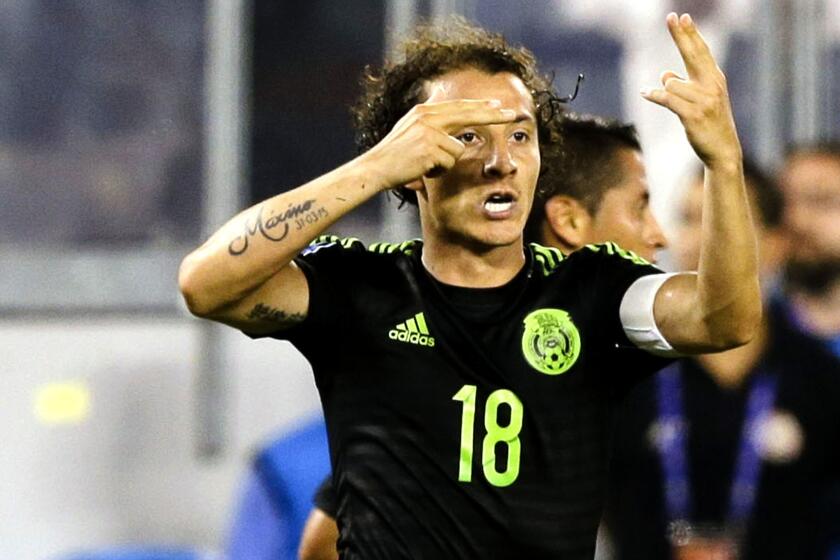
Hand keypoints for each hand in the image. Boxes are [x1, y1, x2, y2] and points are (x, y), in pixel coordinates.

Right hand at [360, 98, 516, 189]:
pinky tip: (422, 169)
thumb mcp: (409, 128)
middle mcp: (427, 116)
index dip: (480, 107)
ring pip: (457, 149)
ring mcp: (429, 131)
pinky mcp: (430, 148)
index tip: (499, 107)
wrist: (375, 169)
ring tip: (425, 165)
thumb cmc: (393, 156)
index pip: (459, 107)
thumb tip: (440, 98)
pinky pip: (449, 162)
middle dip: (493, 116)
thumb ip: (429, 118)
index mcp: (424, 111)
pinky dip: (438, 171)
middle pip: (468, 115)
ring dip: (445, 162)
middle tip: (513, 115)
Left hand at [642, 13, 741, 167]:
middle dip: (681, 35)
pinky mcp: (692, 114)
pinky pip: (666, 98)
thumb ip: (684, 85)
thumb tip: (665, 74)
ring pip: (671, 83)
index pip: (700, 51)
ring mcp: (703, 99)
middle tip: (671, 17)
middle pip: (692, 54)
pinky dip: (654, 96)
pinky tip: (645, 93)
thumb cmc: (709, 124)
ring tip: (678, 107)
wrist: (722, 150)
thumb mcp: (699, 101)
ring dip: (666, 92)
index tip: (682, 17)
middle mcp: (712, 85)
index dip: (690, 34)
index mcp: (714, 78)